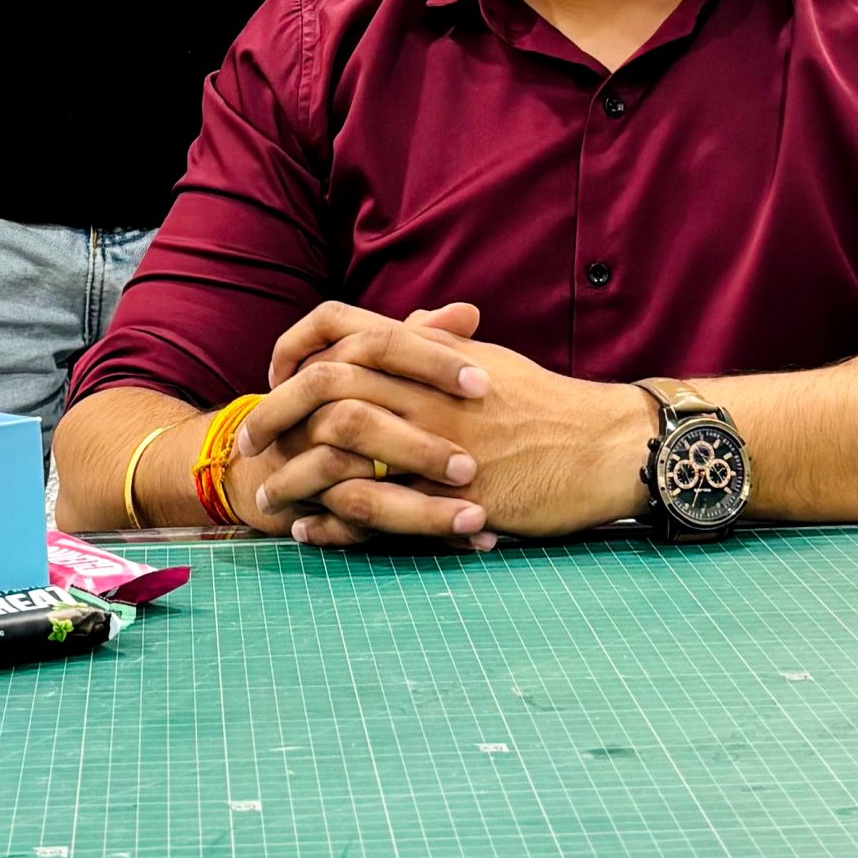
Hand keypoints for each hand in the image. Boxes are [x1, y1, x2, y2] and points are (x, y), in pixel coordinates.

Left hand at [236, 302, 653, 548]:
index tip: (276, 376)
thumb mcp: (488, 362)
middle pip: (324, 385)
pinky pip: (373, 507)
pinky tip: (309, 532)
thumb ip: (437, 346)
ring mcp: (434, 440)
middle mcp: (424, 388)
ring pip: (338, 447)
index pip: (342, 326)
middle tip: (251, 441)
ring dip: (292, 474)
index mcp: (429, 351)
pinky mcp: (448, 494)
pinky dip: (332, 521)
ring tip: (265, 498)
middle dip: (276, 413)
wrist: (606, 447)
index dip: (297, 347)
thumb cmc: (550, 406)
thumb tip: (405, 328)